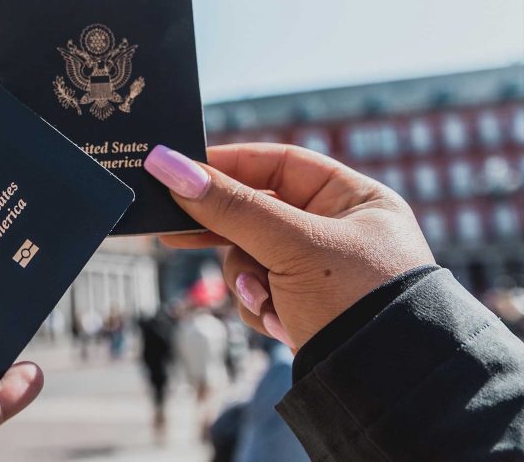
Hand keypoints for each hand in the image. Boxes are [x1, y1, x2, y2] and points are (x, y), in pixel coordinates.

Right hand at [144, 143, 434, 348]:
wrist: (385, 388)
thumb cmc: (356, 300)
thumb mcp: (291, 245)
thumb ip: (229, 206)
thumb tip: (167, 165)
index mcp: (354, 199)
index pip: (279, 164)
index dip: (229, 165)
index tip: (180, 170)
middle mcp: (338, 230)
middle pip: (257, 213)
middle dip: (226, 234)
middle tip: (172, 232)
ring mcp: (319, 272)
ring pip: (249, 257)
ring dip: (247, 280)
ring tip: (265, 300)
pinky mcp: (304, 307)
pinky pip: (259, 293)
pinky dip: (261, 307)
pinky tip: (281, 324)